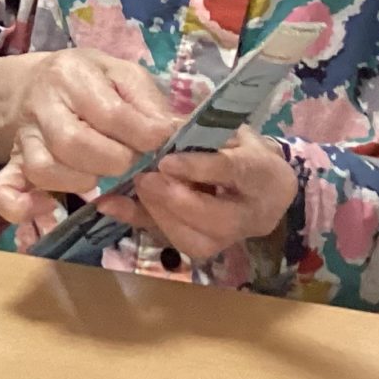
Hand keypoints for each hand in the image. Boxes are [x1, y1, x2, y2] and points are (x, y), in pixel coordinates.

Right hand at [0, 50, 177, 236]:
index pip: (111, 113)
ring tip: (98, 179)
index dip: (144, 136)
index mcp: (73, 75)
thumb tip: (176, 134)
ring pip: (42, 169)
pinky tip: (47, 209)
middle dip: (113, 161)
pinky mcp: (12, 164)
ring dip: (78, 182)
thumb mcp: (125, 76)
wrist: (42, 83)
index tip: (162, 144)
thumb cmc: (95, 82)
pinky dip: (20, 207)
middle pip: (73, 143)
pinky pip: (2, 191)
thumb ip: (149, 104)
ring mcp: (24, 138)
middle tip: (130, 162)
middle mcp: (42, 105)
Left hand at [104, 130, 300, 265]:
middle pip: (218, 220)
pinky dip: (142, 222)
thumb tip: (158, 129)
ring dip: (158, 215)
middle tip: (144, 179)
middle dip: (176, 201)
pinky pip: (174, 241)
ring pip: (196, 240)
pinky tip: (114, 205)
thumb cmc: (241, 150)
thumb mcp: (226, 130)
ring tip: (136, 187)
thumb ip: (198, 133)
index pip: (232, 171)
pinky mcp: (208, 248)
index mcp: (264, 173)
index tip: (165, 161)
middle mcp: (254, 214)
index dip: (199, 168)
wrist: (265, 187)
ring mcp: (232, 238)